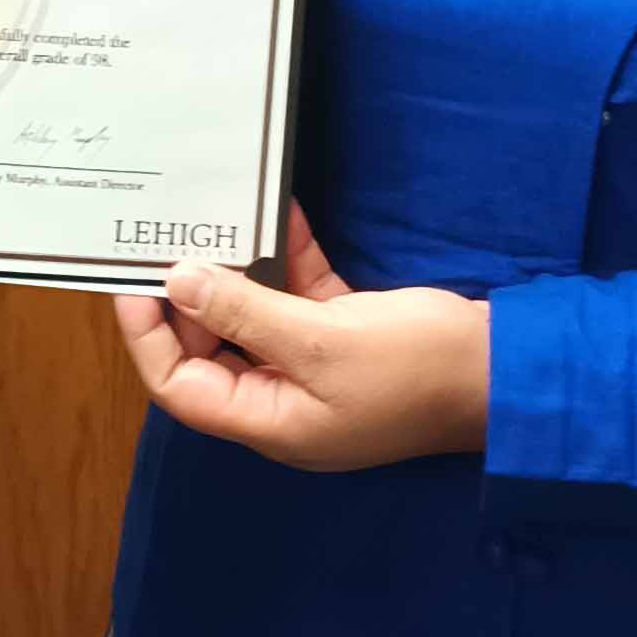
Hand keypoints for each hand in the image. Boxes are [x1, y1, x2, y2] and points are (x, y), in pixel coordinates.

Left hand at [114, 209, 487, 470]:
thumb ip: (245, 312)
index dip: (150, 336)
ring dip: (238, 273)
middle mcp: (284, 399)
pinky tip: (278, 215)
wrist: (504, 370)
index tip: (131, 281)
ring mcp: (316, 368)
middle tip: (170, 237)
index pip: (181, 385)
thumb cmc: (413, 369)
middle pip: (212, 348)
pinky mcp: (347, 335)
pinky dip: (288, 260)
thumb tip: (178, 283)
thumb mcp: (320, 339)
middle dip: (191, 295)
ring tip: (213, 220)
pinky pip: (300, 297)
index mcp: (270, 420)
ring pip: (254, 318)